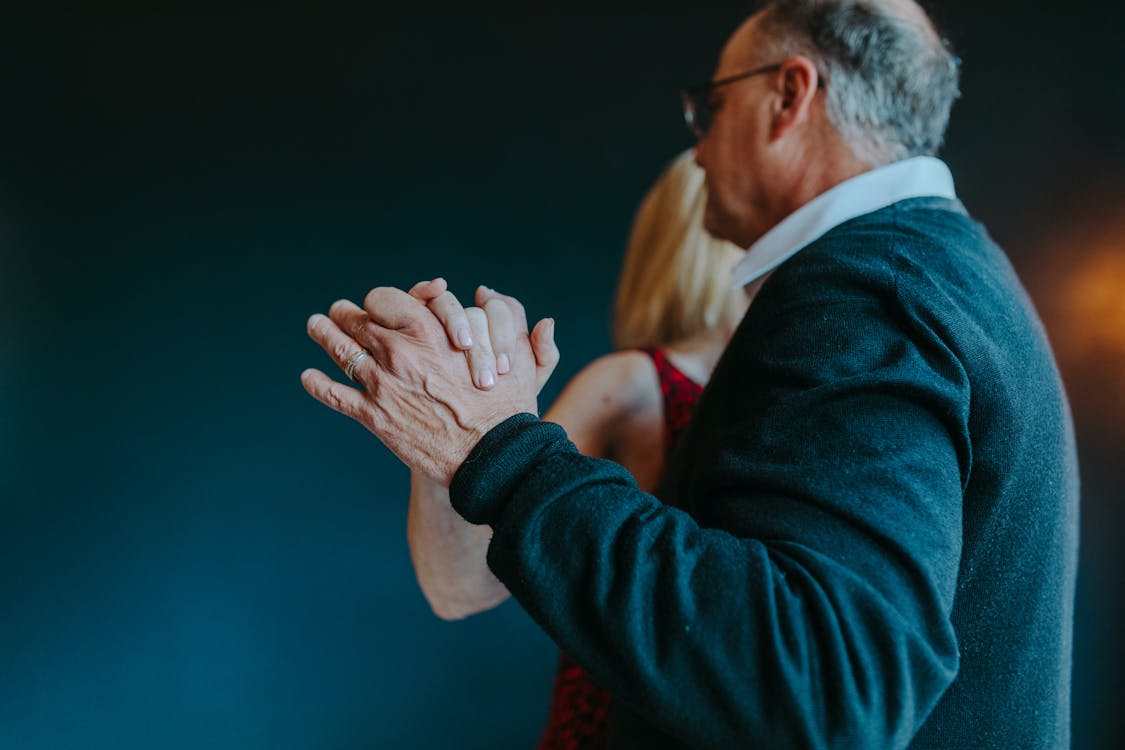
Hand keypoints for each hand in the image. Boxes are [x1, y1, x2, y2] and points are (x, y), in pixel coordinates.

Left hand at [301, 286, 538, 485]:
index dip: (378, 300)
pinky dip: (317, 385)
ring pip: (340, 351)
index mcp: (427, 330)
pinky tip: (308, 377)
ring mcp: (382, 384)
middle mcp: (398, 352)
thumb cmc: (506, 403)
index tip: (376, 304)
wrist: (490, 455)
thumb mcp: (507, 349)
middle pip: (357, 321)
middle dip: (345, 313)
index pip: (384, 299)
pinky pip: (336, 395)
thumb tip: (487, 291)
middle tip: (336, 310)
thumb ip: (502, 315)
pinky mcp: (375, 416)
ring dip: (323, 334)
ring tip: (315, 325)